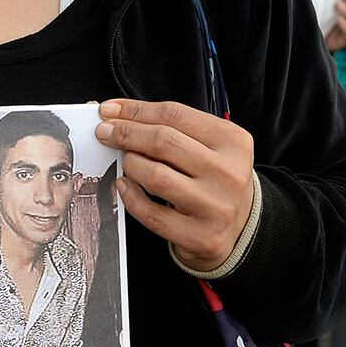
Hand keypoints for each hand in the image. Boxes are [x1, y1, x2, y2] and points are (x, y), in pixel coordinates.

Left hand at [98, 99, 254, 272]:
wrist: (239, 226)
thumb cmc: (214, 178)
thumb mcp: (208, 145)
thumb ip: (172, 127)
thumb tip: (116, 114)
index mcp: (233, 141)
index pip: (175, 115)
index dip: (135, 111)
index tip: (109, 110)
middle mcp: (229, 173)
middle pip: (163, 141)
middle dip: (126, 133)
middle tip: (105, 133)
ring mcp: (216, 207)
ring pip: (155, 176)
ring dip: (130, 164)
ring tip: (126, 162)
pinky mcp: (201, 236)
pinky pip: (152, 214)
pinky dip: (131, 197)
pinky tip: (124, 186)